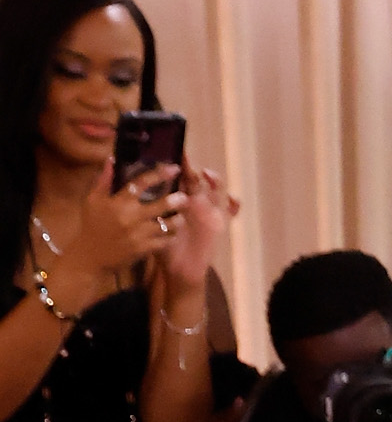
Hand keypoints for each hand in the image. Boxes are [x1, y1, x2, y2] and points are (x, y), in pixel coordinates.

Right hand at [61, 170, 183, 296]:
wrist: (91, 254)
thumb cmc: (92, 224)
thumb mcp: (93, 199)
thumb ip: (104, 179)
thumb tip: (112, 159)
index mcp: (119, 201)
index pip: (141, 183)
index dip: (159, 174)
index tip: (173, 168)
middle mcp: (131, 216)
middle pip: (158, 205)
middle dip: (174, 200)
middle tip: (185, 196)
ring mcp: (138, 234)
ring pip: (164, 226)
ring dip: (175, 221)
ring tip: (182, 216)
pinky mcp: (142, 249)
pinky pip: (162, 242)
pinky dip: (170, 237)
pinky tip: (175, 233)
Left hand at [155, 163, 235, 291]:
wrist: (178, 270)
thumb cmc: (163, 246)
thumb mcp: (150, 223)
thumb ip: (143, 204)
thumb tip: (127, 181)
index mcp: (176, 197)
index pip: (177, 174)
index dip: (176, 162)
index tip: (171, 151)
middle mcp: (193, 200)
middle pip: (195, 177)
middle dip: (191, 168)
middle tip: (185, 164)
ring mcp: (207, 210)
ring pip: (214, 188)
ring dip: (213, 179)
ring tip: (207, 175)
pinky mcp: (218, 223)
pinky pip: (230, 211)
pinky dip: (234, 204)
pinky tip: (232, 199)